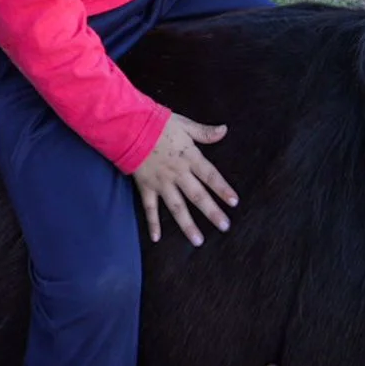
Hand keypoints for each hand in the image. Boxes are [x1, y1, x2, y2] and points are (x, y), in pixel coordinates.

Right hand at [132, 112, 237, 245]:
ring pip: (177, 207)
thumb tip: (224, 130)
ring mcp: (161, 182)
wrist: (130, 127)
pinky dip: (152, 223)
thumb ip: (204, 132)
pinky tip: (156, 238)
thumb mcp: (184, 125)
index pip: (210, 176)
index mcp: (189, 157)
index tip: (234, 202)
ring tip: (198, 241)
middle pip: (197, 196)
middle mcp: (178, 173)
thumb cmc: (158, 124)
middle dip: (212, 212)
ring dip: (187, 225)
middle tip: (224, 226)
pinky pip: (150, 208)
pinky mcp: (146, 187)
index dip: (223, 189)